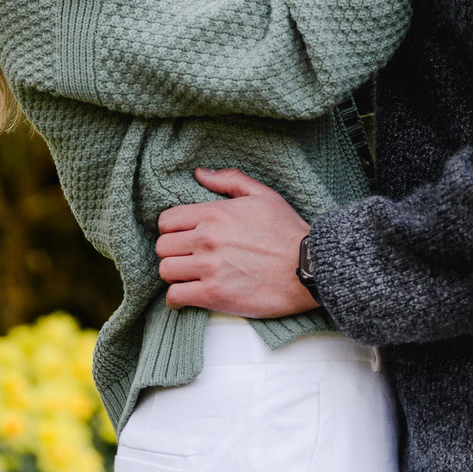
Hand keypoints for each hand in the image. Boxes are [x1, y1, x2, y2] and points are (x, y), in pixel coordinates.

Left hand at [156, 168, 316, 316]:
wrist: (309, 267)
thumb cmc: (287, 231)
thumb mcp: (262, 195)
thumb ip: (229, 180)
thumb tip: (200, 173)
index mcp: (214, 213)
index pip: (166, 220)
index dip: (172, 229)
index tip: (182, 237)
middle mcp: (207, 239)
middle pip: (163, 246)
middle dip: (172, 252)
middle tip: (186, 257)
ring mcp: (209, 268)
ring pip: (165, 271)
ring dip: (174, 274)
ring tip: (187, 276)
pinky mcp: (214, 295)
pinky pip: (176, 296)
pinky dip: (177, 298)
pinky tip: (186, 295)